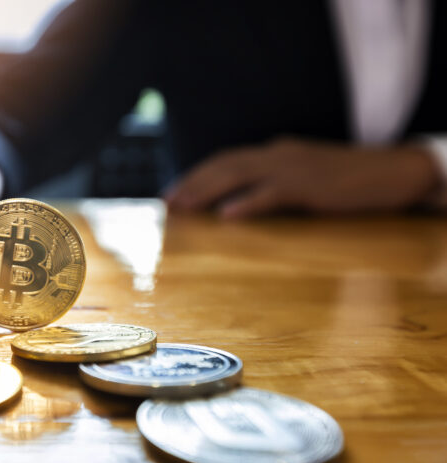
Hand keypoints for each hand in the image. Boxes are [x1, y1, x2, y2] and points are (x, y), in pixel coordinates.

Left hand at [164, 138, 440, 217]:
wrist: (391, 171)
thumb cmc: (346, 179)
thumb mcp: (304, 176)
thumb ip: (274, 183)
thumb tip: (241, 203)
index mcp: (274, 152)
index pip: (226, 159)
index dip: (197, 174)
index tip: (173, 192)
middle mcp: (277, 155)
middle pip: (224, 165)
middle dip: (192, 182)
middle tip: (167, 202)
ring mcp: (292, 168)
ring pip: (238, 175)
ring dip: (206, 190)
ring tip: (183, 207)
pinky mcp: (309, 186)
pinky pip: (271, 193)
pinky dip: (246, 203)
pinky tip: (226, 215)